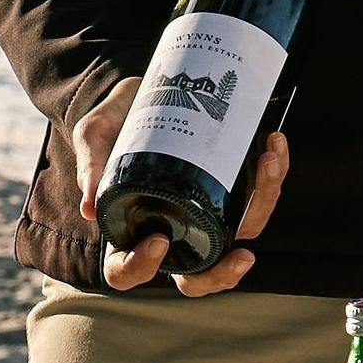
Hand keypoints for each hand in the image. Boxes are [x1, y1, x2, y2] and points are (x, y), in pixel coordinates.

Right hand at [72, 81, 291, 296]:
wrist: (145, 89)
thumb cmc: (114, 121)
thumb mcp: (94, 135)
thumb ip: (91, 165)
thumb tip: (89, 209)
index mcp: (129, 229)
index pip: (128, 271)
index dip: (142, 267)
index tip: (157, 240)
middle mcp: (172, 229)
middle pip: (198, 273)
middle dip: (225, 273)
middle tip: (244, 256)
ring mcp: (206, 210)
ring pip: (240, 231)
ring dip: (263, 203)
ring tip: (268, 161)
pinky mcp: (232, 186)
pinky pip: (258, 195)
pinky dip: (272, 175)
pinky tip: (273, 144)